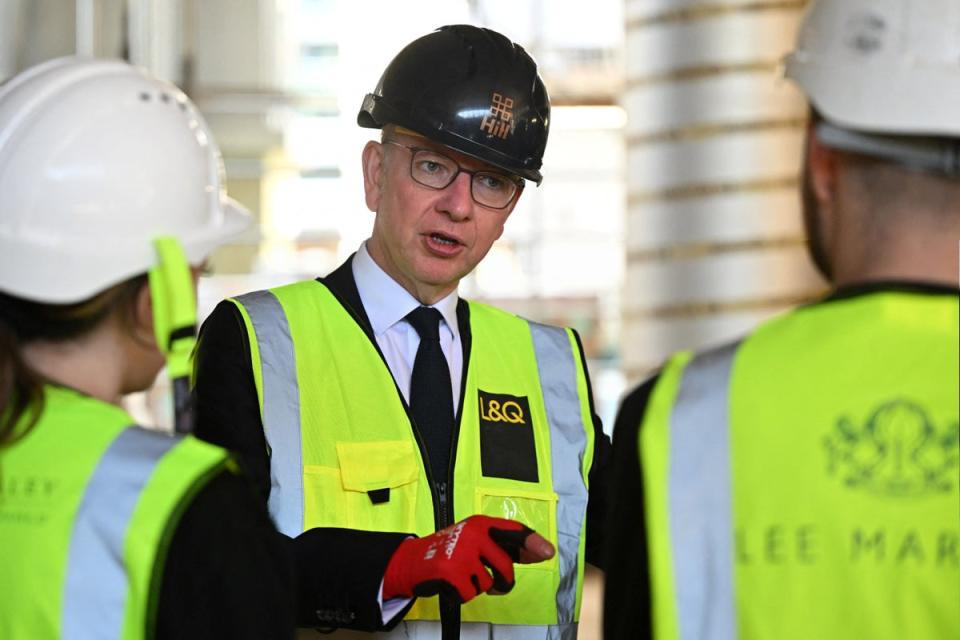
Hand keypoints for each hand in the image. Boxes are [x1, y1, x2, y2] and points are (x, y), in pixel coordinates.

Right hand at [382, 515, 552, 602]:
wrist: (413, 560)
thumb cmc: (450, 552)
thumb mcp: (476, 541)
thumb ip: (504, 546)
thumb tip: (541, 551)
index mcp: (482, 524)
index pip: (514, 532)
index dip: (533, 542)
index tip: (548, 552)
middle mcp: (474, 534)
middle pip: (505, 567)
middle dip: (504, 583)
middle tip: (496, 586)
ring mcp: (463, 552)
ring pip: (488, 583)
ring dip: (478, 588)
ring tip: (463, 577)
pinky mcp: (451, 571)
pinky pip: (470, 594)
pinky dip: (461, 594)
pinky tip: (451, 583)